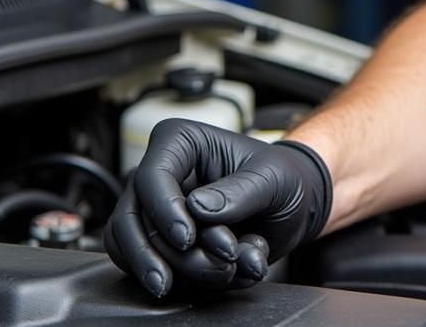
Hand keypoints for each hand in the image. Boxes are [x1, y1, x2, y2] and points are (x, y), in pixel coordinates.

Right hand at [104, 118, 331, 297]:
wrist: (293, 207)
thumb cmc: (283, 178)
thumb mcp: (274, 178)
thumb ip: (241, 191)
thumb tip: (198, 208)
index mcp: (182, 142)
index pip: (151, 177)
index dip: (164, 211)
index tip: (188, 237)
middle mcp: (162, 175)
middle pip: (132, 222)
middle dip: (175, 254)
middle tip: (219, 265)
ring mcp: (155, 211)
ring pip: (134, 252)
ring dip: (183, 272)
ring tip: (229, 271)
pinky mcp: (160, 243)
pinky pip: (148, 271)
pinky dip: (186, 283)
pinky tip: (225, 277)